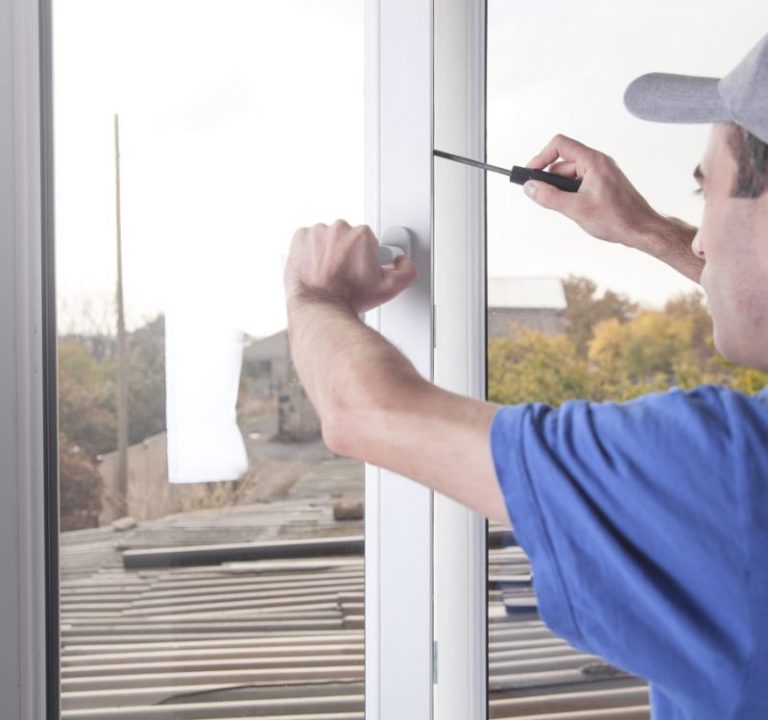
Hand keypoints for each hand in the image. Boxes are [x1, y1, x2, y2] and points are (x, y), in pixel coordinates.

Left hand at [284, 220, 419, 313]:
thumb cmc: (349, 298)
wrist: (319, 306)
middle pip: (347, 237)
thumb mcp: (388, 289)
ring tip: (329, 272)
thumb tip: (404, 262)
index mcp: (361, 235)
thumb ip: (407, 271)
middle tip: (345, 274)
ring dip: (329, 251)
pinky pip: (308, 239)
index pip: (368, 241)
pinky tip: (316, 267)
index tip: (360, 270)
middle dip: (347, 253)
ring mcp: (317, 232)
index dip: (366, 258)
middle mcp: (339, 228)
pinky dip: (311, 251)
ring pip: (328, 238)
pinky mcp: (299, 238)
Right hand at [524, 134, 663, 246]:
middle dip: (550, 181)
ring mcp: (600, 174)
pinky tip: (577, 210)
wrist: (641, 229)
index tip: (530, 174)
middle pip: (562, 164)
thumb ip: (549, 197)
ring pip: (569, 177)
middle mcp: (597, 163)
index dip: (541, 157)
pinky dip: (571, 195)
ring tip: (568, 210)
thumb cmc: (617, 218)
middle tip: (543, 198)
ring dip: (561, 191)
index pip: (560, 145)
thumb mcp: (576, 209)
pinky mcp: (602, 185)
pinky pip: (578, 184)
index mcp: (593, 161)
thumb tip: (529, 188)